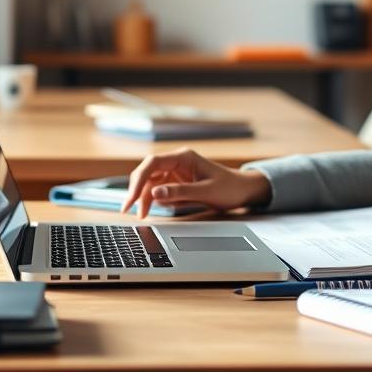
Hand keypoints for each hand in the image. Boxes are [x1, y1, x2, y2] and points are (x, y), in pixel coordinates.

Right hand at [119, 148, 272, 219]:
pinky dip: (152, 199)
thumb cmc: (229, 188)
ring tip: (141, 214)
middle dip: (137, 189)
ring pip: (151, 182)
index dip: (139, 179)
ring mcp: (176, 172)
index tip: (133, 197)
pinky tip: (150, 210)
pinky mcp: (177, 183)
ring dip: (144, 197)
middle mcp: (177, 162)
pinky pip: (159, 189)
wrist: (243, 190)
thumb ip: (180, 192)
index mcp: (184, 157)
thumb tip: (155, 194)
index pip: (153, 163)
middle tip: (128, 208)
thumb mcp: (206, 191)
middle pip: (148, 172)